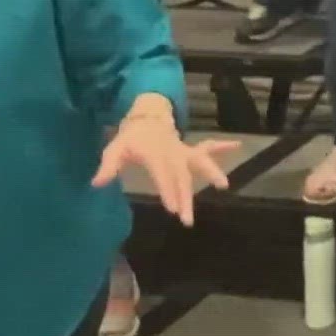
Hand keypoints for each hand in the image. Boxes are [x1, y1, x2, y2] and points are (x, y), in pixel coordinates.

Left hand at [93, 114, 240, 226]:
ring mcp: (183, 151)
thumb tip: (97, 183)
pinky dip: (223, 146)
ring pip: (200, 161)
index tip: (172, 210)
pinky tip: (238, 144)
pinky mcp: (190, 151)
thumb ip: (108, 166)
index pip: (161, 175)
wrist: (145, 117)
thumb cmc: (130, 138)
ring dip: (212, 172)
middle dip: (186, 196)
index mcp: (154, 154)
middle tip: (187, 218)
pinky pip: (208, 148)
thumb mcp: (115, 148)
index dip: (167, 191)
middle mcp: (172, 153)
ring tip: (224, 185)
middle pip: (182, 176)